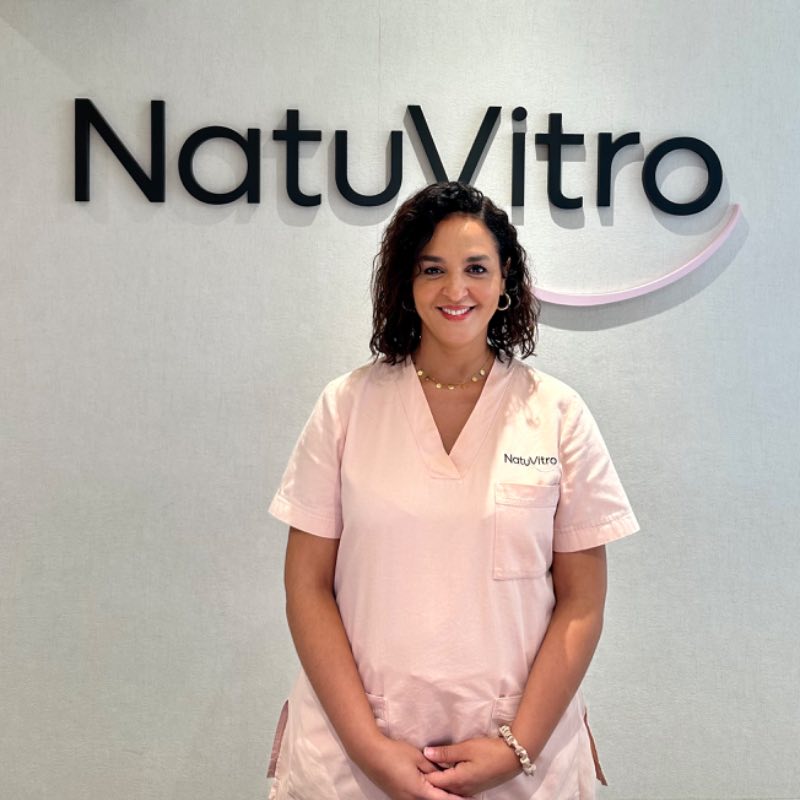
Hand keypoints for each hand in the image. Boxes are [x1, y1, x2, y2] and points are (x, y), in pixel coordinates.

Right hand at [357, 735, 471, 799]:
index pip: (443, 799)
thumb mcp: (418, 757)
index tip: (470, 799)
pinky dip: (428, 797)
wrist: (371, 754)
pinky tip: (433, 791)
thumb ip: (433, 767)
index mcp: (419, 791)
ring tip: (451, 793)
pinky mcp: (399, 797)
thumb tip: (446, 774)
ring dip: (438, 798)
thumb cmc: (395, 753)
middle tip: (464, 796)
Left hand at [422, 737, 521, 796]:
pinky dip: (450, 781)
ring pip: (449, 788)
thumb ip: (445, 752)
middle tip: (419, 769)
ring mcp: (470, 789)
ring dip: (441, 781)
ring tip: (430, 770)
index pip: (435, 781)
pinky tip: (447, 773)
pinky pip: (458, 787)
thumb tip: (426, 752)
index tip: (414, 766)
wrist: (511, 758)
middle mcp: (462, 789)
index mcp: (458, 780)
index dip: (423, 774)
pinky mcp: (475, 786)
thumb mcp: (465, 748)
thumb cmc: (488, 751)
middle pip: (441, 788)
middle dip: (430, 780)